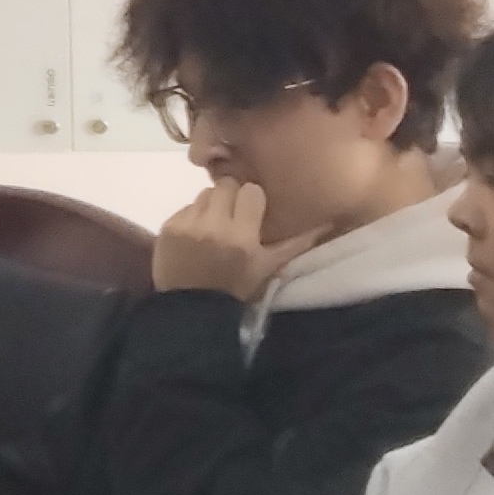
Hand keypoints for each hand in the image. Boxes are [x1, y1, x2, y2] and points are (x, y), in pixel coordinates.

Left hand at [152, 177, 319, 301]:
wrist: (194, 308)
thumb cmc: (237, 289)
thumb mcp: (269, 268)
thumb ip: (296, 244)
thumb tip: (326, 223)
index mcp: (243, 237)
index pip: (250, 191)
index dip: (252, 199)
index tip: (254, 211)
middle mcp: (215, 226)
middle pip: (224, 186)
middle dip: (231, 197)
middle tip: (234, 215)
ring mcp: (188, 225)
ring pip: (204, 194)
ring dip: (212, 205)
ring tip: (216, 225)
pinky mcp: (168, 226)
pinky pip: (186, 207)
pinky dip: (194, 216)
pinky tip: (197, 235)